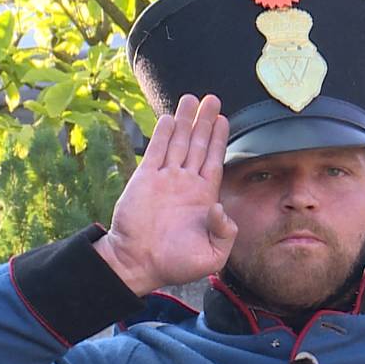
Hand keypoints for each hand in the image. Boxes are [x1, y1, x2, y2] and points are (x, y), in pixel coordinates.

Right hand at [94, 94, 237, 295]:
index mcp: (203, 197)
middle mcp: (185, 183)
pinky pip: (156, 151)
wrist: (139, 264)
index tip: (223, 119)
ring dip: (185, 120)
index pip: (214, 160)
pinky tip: (170, 117)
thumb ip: (225, 233)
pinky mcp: (145, 179)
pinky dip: (163, 133)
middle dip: (205, 121)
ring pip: (178, 142)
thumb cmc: (176, 264)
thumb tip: (220, 206)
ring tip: (191, 99)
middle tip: (212, 99)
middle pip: (198, 144)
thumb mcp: (212, 256)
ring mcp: (165, 179)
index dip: (219, 139)